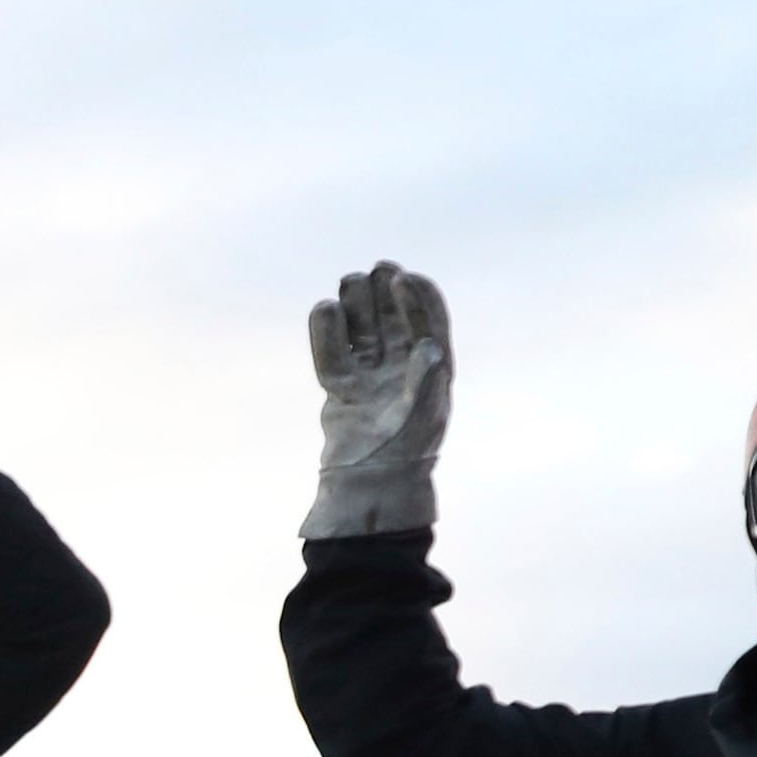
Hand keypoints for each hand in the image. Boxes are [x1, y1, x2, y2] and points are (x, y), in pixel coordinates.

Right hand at [303, 262, 451, 540]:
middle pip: (393, 321)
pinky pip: (333, 355)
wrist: (371, 485)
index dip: (417, 298)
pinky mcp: (342, 390)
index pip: (428, 322)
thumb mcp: (425, 415)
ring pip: (362, 332)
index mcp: (432, 370)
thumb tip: (429, 346)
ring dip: (357, 306)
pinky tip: (324, 308)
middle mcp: (402, 370)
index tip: (403, 279)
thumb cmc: (406, 452)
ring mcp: (371, 378)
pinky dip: (327, 333)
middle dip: (386, 294)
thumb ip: (428, 379)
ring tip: (350, 283)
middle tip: (377, 271)